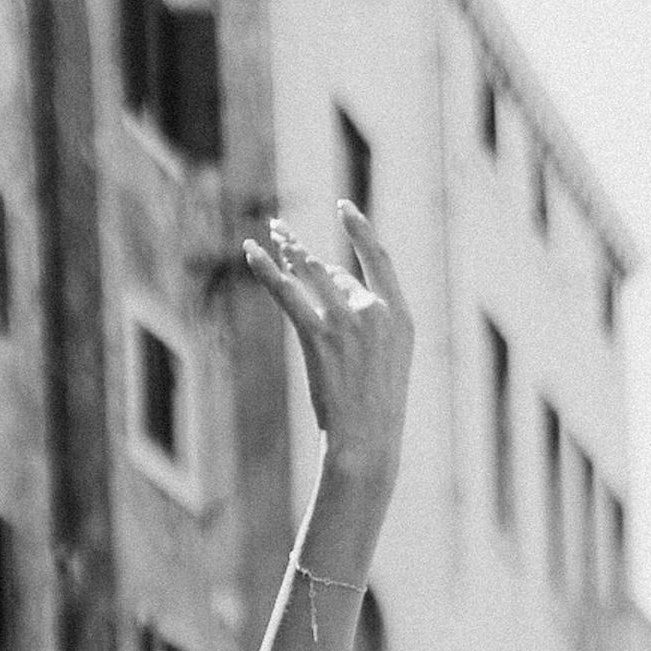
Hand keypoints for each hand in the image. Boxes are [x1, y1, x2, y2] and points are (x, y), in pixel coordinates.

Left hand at [243, 207, 413, 499]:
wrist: (367, 443)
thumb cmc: (376, 409)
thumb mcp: (387, 361)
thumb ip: (368, 322)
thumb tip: (331, 283)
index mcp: (399, 316)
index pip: (378, 258)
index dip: (360, 229)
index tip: (344, 208)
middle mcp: (373, 313)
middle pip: (335, 275)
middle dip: (308, 263)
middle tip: (284, 239)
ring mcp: (345, 323)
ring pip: (310, 273)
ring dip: (289, 251)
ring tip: (273, 234)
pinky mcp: (317, 337)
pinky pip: (286, 293)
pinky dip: (266, 270)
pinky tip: (252, 251)